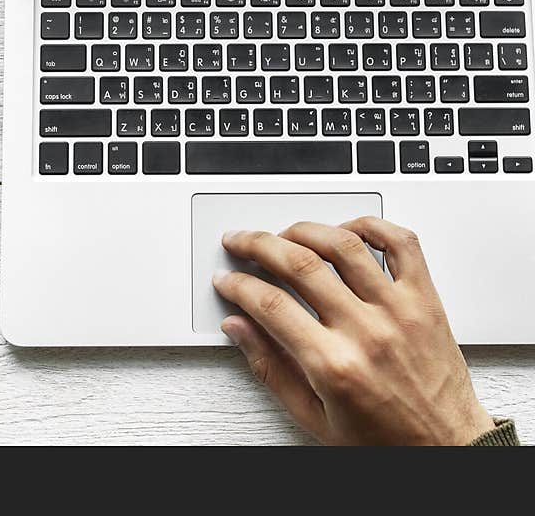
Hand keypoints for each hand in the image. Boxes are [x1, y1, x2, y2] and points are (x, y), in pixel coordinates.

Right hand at [213, 218, 493, 444]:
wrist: (450, 451)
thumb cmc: (386, 441)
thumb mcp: (314, 418)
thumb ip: (270, 368)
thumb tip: (238, 328)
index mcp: (335, 366)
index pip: (270, 304)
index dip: (238, 285)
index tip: (226, 279)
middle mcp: (367, 331)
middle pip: (299, 264)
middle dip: (257, 244)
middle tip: (240, 242)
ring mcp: (399, 310)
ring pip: (343, 244)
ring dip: (304, 229)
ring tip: (284, 234)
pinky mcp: (425, 300)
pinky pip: (401, 244)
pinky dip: (371, 225)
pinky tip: (345, 229)